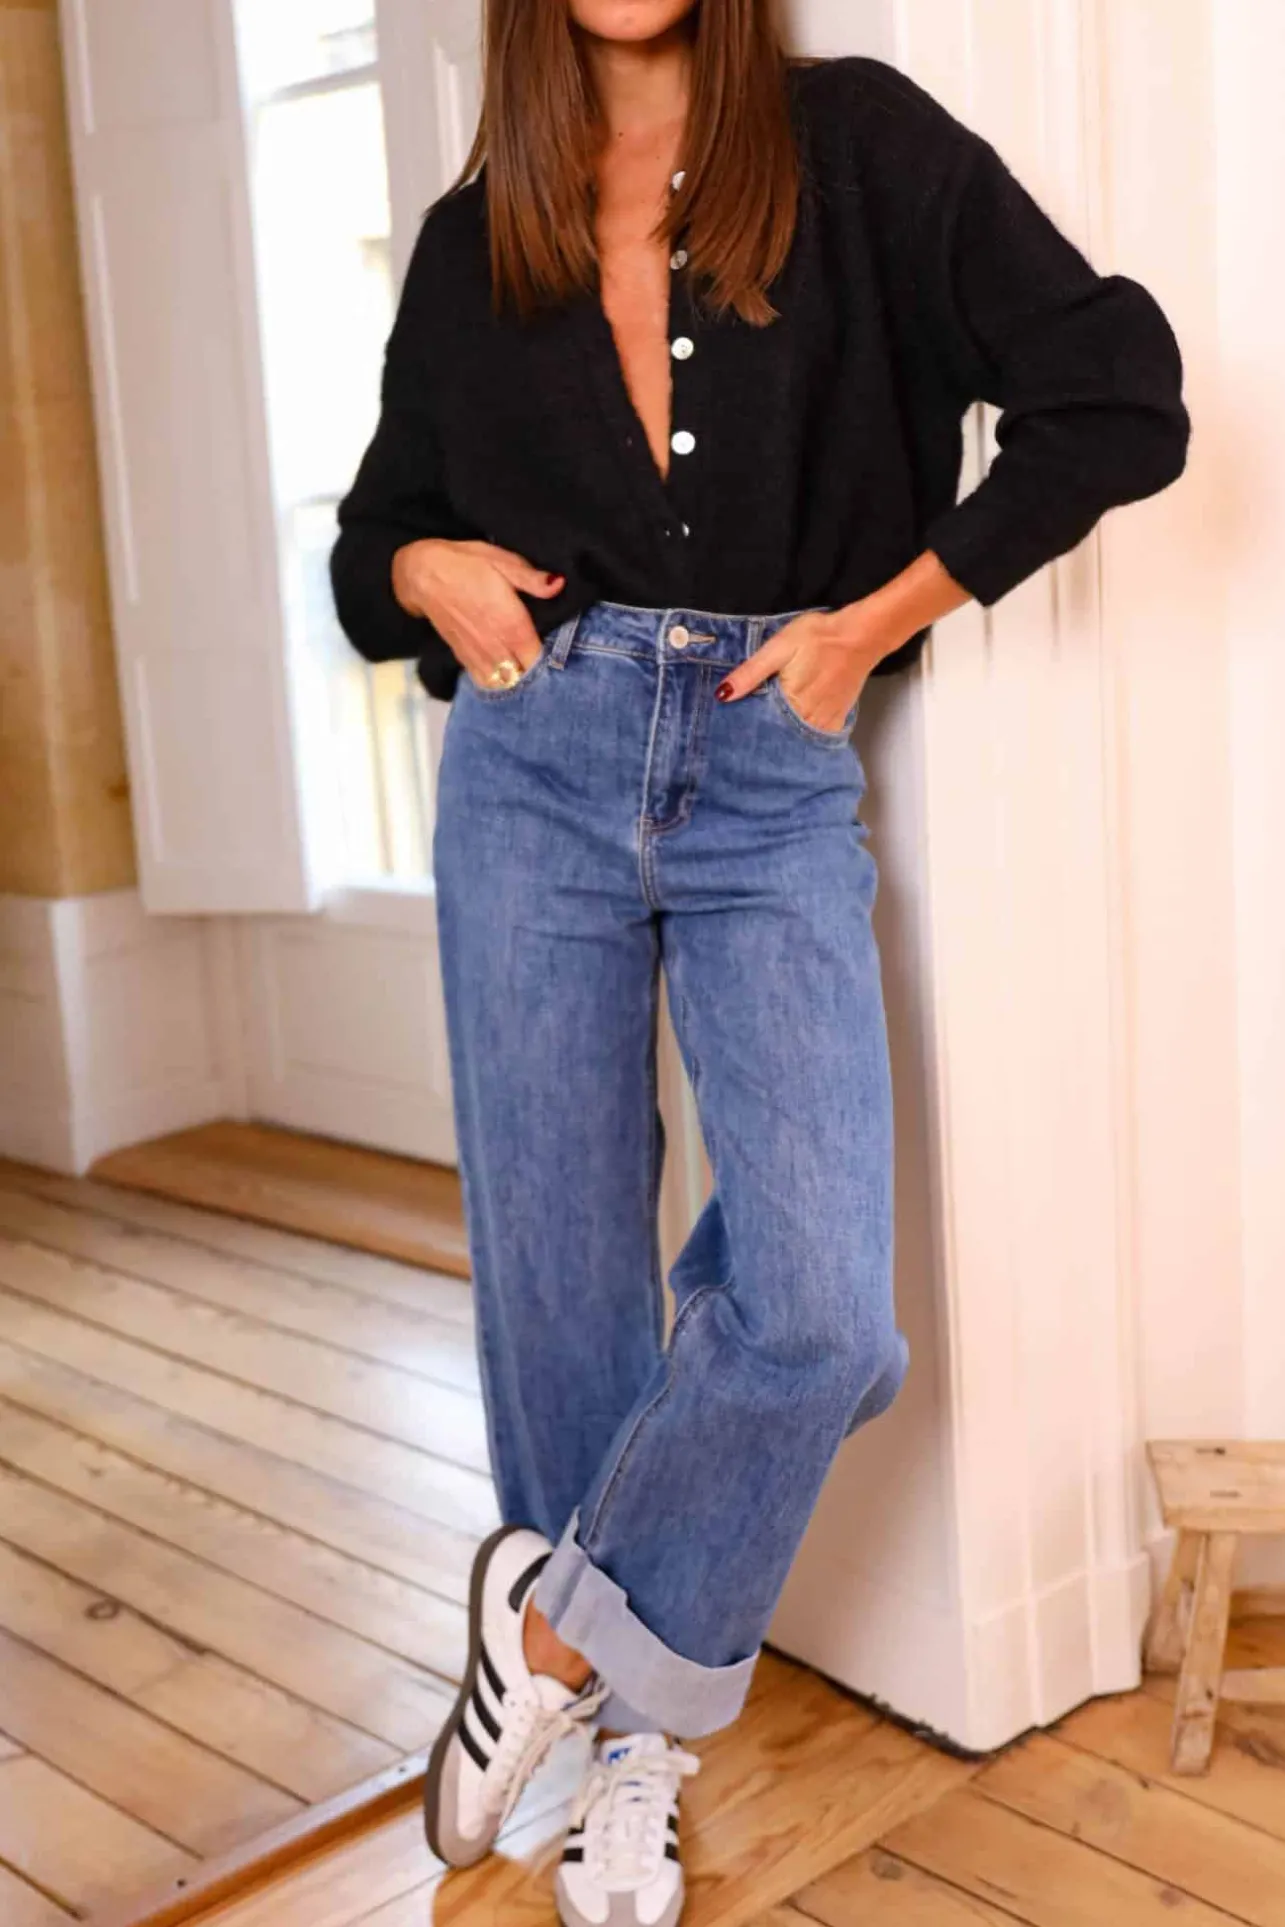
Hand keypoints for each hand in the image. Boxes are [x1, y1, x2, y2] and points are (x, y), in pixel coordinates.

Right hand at [392, 538, 564, 686]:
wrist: (422, 574)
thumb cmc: (465, 564)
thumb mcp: (502, 561)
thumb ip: (532, 579)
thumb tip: (559, 584)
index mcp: (512, 624)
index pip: (540, 659)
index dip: (551, 659)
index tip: (556, 648)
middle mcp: (497, 646)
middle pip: (525, 676)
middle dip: (536, 671)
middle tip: (543, 657)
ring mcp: (478, 655)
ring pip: (506, 684)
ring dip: (517, 678)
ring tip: (524, 665)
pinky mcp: (463, 658)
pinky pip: (485, 682)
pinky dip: (497, 681)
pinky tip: (504, 669)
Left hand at [715, 608, 885, 733]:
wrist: (861, 635)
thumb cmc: (819, 637)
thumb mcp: (778, 647)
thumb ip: (751, 673)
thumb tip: (723, 694)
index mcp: (790, 702)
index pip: (760, 726)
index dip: (746, 728)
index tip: (732, 731)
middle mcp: (808, 718)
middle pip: (778, 736)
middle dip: (762, 737)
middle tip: (744, 737)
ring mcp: (825, 721)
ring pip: (797, 739)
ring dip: (783, 738)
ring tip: (766, 734)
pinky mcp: (837, 718)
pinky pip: (816, 737)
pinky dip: (803, 736)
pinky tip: (794, 730)